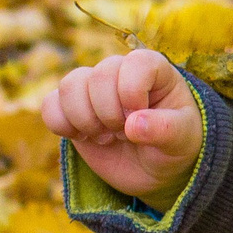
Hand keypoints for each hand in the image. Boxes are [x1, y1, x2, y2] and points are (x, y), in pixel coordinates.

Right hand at [41, 50, 203, 205]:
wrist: (155, 169)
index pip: (136, 62)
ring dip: (85, 119)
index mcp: (154, 69)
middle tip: (125, 135)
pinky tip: (83, 138)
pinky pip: (50, 104)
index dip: (132, 92)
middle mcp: (120, 72)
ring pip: (69, 86)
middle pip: (98, 76)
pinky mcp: (71, 108)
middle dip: (109, 114)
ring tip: (107, 137)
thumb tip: (132, 125)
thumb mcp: (182, 140)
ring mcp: (92, 88)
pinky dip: (61, 125)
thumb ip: (166, 129)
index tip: (138, 118)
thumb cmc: (175, 146)